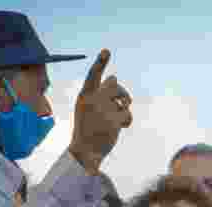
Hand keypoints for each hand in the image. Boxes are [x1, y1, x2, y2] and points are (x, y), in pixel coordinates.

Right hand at [69, 49, 132, 172]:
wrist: (83, 152)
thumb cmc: (87, 128)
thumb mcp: (88, 108)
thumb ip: (100, 92)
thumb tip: (115, 76)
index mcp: (84, 96)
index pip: (93, 76)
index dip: (100, 63)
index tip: (107, 51)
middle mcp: (93, 100)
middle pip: (114, 84)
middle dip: (121, 91)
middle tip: (123, 102)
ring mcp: (103, 110)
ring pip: (123, 100)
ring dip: (124, 107)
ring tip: (117, 118)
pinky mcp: (112, 121)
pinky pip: (127, 114)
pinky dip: (127, 120)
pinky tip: (121, 127)